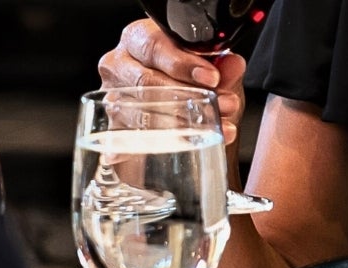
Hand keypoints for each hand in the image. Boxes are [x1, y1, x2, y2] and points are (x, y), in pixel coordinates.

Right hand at [97, 18, 246, 144]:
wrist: (172, 105)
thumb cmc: (185, 79)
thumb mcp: (208, 70)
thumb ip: (222, 67)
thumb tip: (234, 65)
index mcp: (137, 40)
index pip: (154, 46)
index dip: (183, 63)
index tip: (212, 78)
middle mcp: (118, 66)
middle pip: (145, 81)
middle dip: (187, 96)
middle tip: (221, 106)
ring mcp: (113, 98)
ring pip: (141, 112)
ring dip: (182, 123)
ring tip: (214, 127)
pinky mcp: (114, 129)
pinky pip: (135, 140)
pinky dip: (163, 145)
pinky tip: (186, 147)